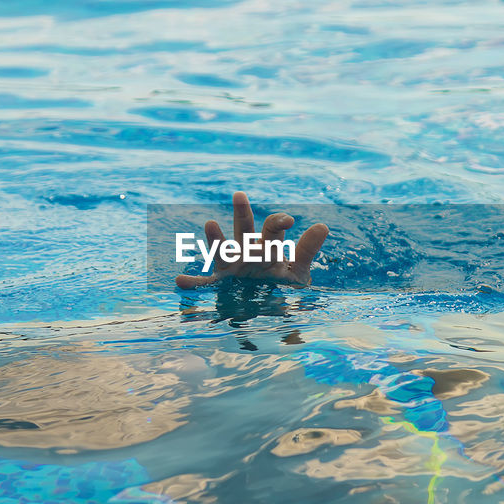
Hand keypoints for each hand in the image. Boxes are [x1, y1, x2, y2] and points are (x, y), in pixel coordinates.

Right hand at [175, 191, 328, 288]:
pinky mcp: (221, 284)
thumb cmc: (282, 285)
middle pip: (245, 229)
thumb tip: (323, 225)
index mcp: (267, 246)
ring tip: (210, 224)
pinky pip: (205, 284)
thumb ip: (307, 249)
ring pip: (223, 251)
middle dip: (243, 213)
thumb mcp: (298, 271)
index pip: (273, 229)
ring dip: (216, 240)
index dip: (279, 222)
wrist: (269, 308)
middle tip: (240, 195)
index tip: (289, 220)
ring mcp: (232, 267)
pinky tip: (180, 282)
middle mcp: (247, 252)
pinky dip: (193, 283)